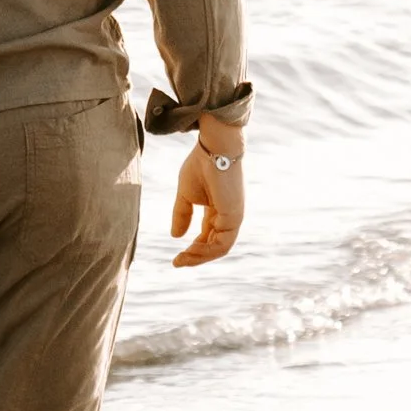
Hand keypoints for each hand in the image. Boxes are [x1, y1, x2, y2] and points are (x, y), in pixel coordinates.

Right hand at [170, 140, 244, 267]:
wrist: (214, 148)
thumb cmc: (201, 165)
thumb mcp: (185, 195)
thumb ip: (182, 214)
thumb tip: (176, 236)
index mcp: (217, 211)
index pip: (207, 236)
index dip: (192, 249)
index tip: (175, 258)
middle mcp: (227, 217)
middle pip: (213, 246)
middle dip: (195, 257)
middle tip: (177, 263)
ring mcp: (233, 218)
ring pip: (219, 248)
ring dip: (200, 257)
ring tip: (182, 259)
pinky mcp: (235, 217)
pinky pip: (223, 243)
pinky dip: (207, 250)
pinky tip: (191, 250)